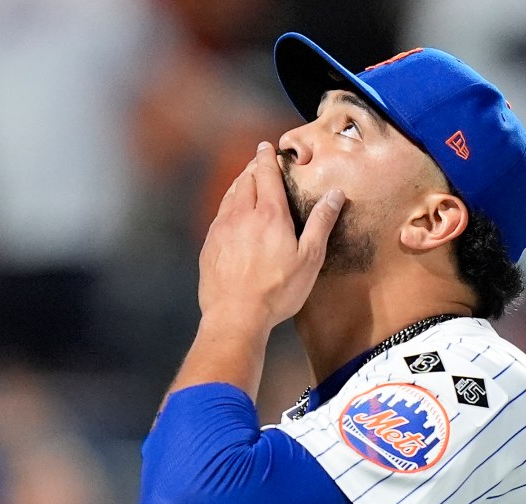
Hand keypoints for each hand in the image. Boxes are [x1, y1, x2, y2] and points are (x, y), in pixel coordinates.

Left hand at [198, 141, 344, 332]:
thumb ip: (321, 223)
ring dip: (238, 184)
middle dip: (252, 167)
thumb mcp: (309, 258)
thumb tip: (335, 196)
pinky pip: (218, 216)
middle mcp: (241, 215)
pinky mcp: (209, 245)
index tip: (266, 147)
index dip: (266, 158)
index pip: (265, 174)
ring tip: (245, 182)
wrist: (235, 315)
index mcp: (269, 214)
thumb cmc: (276, 290)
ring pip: (228, 196)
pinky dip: (227, 206)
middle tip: (258, 163)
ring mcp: (221, 229)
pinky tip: (231, 215)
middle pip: (244, 180)